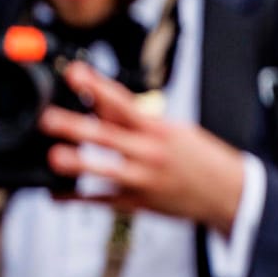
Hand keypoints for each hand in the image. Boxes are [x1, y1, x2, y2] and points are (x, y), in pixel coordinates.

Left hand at [38, 61, 245, 231]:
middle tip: (48, 118)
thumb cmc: (197, 157)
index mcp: (157, 130)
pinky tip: (54, 193)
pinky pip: (101, 202)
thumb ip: (132, 119)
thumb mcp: (172, 130)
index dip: (97, 87)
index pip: (123, 103)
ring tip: (54, 157)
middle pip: (108, 136)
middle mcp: (149, 153)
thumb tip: (97, 102)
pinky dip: (75, 198)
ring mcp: (142, 180)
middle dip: (77, 126)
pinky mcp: (137, 203)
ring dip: (79, 164)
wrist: (229, 194)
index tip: (73, 73)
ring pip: (105, 171)